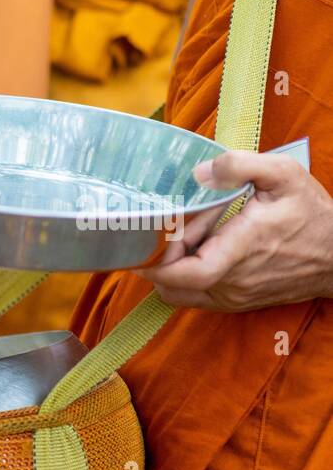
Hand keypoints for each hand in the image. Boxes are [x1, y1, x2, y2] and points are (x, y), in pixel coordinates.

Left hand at [139, 151, 332, 310]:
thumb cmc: (312, 214)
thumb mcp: (284, 174)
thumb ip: (240, 166)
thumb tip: (199, 173)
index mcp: (241, 250)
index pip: (186, 273)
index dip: (159, 261)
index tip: (156, 237)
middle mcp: (232, 282)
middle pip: (173, 279)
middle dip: (166, 252)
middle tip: (183, 223)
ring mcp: (232, 297)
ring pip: (179, 291)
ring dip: (176, 264)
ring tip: (197, 234)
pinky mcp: (233, 303)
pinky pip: (193, 296)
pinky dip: (188, 274)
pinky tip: (207, 248)